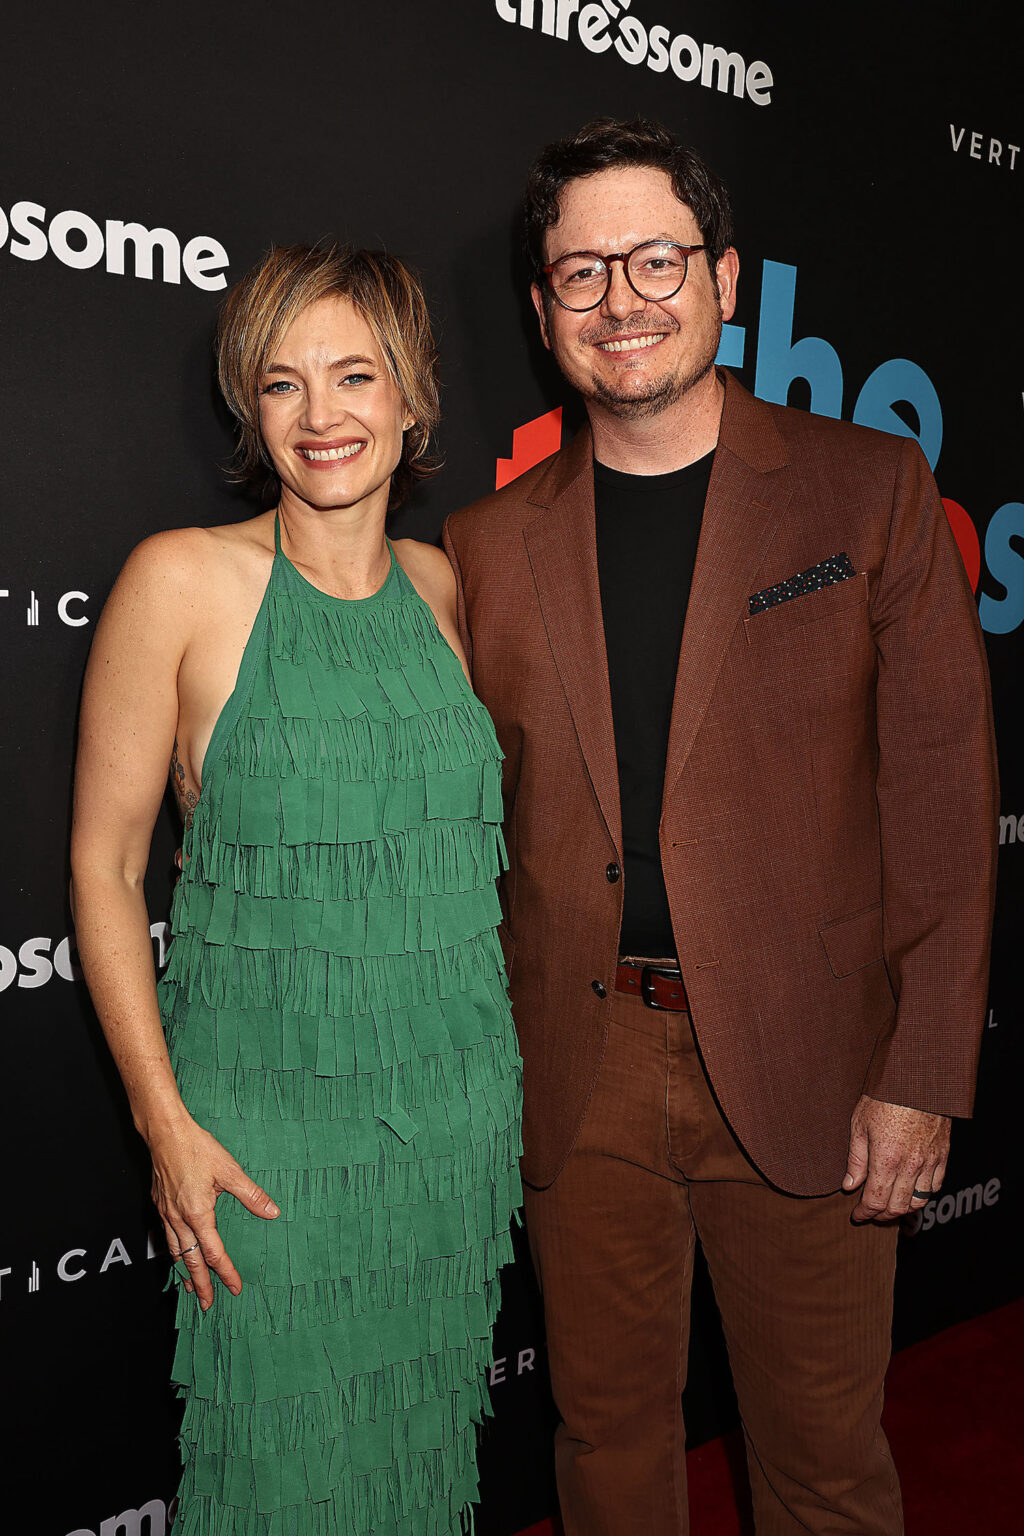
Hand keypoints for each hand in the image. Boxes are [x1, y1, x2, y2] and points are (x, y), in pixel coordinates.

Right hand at [149, 1116, 278, 1308]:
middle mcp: (179, 1219)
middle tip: (206, 1305)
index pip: (214, 1253)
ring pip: (176, 1252)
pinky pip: (167, 1238)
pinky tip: (178, 1254)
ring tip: (191, 1287)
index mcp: (198, 1213)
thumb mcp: (230, 1170)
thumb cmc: (196, 1148)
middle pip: (191, 1261)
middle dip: (201, 1285)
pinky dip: (174, 1253)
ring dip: (185, 1272)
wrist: (165, 1133)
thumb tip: (272, 1212)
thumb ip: (251, 1195)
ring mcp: (166, 1213)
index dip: (226, 1272)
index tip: (235, 1287)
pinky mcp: (160, 1205)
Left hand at [843, 1094, 949, 1222]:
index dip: (865, 1213)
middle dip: (882, 1216)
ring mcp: (929, 1161)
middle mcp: (910, 1165)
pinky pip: (936, 1185)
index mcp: (886, 1159)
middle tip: (871, 1214)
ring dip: (904, 1210)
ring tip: (891, 1208)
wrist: (916, 1078)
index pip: (875, 1200)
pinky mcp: (942, 1154)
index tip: (857, 1215)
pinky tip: (913, 1192)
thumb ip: (856, 1160)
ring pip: (919, 1201)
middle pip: (897, 1206)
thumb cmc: (884, 1097)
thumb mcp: (859, 1125)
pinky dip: (924, 1195)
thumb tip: (849, 1185)